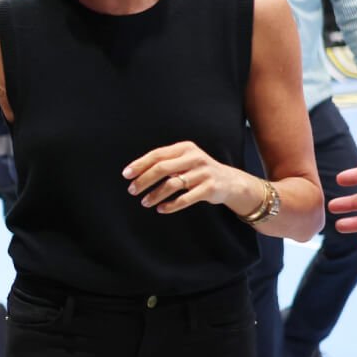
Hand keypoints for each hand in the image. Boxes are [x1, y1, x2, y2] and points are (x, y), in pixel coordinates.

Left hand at [123, 140, 255, 214]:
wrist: (230, 182)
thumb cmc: (198, 171)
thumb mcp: (184, 160)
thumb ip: (165, 162)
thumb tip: (134, 172)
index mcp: (185, 148)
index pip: (157, 155)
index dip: (140, 165)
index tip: (126, 175)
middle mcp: (194, 158)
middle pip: (162, 168)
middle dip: (144, 180)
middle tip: (132, 191)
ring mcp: (203, 173)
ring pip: (172, 185)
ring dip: (155, 195)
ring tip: (145, 202)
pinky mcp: (209, 188)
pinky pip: (185, 198)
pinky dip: (171, 205)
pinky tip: (161, 209)